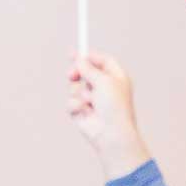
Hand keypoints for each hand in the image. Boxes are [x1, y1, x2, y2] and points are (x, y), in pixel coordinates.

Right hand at [65, 52, 152, 176]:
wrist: (110, 133)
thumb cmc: (114, 107)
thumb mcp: (104, 81)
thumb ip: (90, 69)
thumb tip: (79, 61)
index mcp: (115, 77)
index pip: (101, 61)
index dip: (88, 56)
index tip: (75, 52)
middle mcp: (103, 87)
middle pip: (84, 72)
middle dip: (77, 73)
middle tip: (72, 74)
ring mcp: (91, 99)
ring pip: (74, 87)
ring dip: (78, 93)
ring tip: (88, 102)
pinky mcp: (80, 111)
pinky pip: (71, 102)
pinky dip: (76, 106)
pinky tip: (85, 113)